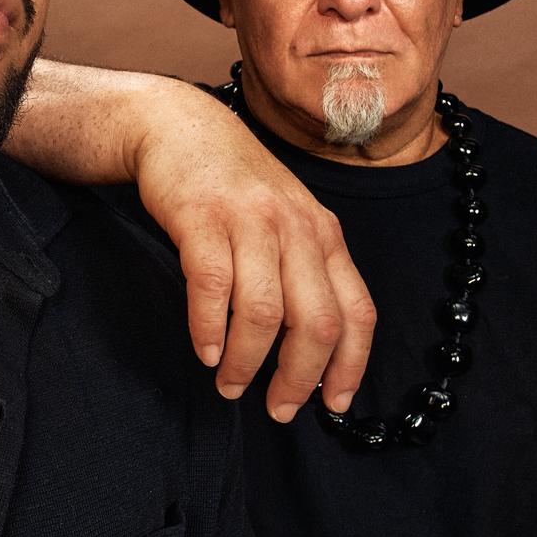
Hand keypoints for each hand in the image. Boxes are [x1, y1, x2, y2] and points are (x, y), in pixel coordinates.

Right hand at [132, 84, 373, 420]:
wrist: (178, 126)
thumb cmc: (231, 184)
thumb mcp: (285, 219)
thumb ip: (302, 271)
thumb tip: (309, 349)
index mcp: (325, 234)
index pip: (357, 311)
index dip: (350, 366)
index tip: (332, 405)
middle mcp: (296, 227)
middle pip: (316, 321)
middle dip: (298, 378)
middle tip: (276, 409)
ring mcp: (250, 221)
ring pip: (263, 311)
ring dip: (248, 362)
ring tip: (229, 384)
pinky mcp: (202, 218)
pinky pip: (212, 286)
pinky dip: (210, 328)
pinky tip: (205, 350)